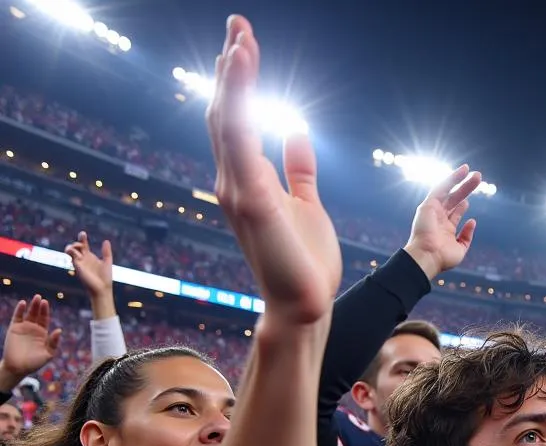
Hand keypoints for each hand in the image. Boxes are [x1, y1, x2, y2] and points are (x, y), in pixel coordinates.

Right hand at [0, 295, 61, 389]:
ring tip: (36, 298)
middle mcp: (34, 329)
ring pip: (28, 314)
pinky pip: (17, 317)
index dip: (46, 311)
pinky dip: (19, 310)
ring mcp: (24, 328)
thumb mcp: (48, 354)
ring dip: (32, 306)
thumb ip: (53, 342)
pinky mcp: (14, 328)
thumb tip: (59, 330)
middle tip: (40, 298)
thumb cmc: (34, 363)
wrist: (18, 367)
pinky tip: (23, 303)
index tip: (46, 303)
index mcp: (43, 334)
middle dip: (39, 306)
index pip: (45, 319)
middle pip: (37, 314)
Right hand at [64, 231, 113, 308]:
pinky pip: (71, 255)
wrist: (102, 288)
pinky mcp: (77, 265)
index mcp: (90, 256)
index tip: (83, 233)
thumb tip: (106, 241)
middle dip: (78, 241)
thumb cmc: (105, 278)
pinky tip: (77, 252)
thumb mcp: (107, 262)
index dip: (82, 238)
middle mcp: (83, 258)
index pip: (84, 245)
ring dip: (72, 246)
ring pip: (70, 249)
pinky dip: (72, 251)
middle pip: (76, 245)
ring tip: (77, 247)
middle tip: (83, 242)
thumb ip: (106, 252)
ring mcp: (79, 261)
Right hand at [205, 15, 340, 328]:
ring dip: (234, 76)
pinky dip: (239, 98)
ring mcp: (238, 190)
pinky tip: (243, 66)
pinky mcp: (251, 199)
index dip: (239, 83)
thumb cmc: (304, 262)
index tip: (245, 44)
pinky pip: (240, 137)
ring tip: (241, 37)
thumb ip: (298, 169)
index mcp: (248, 183)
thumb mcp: (307, 204)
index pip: (237, 121)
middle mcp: (234, 183)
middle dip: (233, 68)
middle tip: (239, 26)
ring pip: (228, 119)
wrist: (304, 305)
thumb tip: (297, 131)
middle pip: (225, 113)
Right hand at [404, 166, 480, 279]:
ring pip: (449, 191)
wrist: (428, 257)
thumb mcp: (460, 249)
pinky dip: (452, 178)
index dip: (462, 206)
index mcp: (445, 229)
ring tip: (476, 174)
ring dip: (461, 180)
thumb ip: (467, 236)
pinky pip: (441, 187)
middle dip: (466, 189)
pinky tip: (463, 171)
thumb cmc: (443, 258)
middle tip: (478, 178)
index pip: (455, 213)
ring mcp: (433, 210)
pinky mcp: (428, 204)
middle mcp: (438, 218)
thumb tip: (472, 221)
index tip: (468, 201)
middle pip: (454, 199)